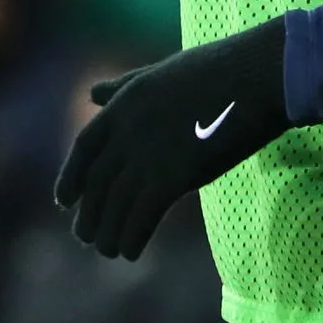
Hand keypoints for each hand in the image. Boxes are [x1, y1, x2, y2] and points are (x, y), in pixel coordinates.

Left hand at [54, 16, 290, 259]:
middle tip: (86, 237)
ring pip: (116, 204)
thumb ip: (125, 86)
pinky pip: (142, 216)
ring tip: (109, 251)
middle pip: (97, 182)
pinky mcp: (173, 176)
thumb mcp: (163, 71)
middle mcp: (129, 129)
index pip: (84, 147)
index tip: (64, 201)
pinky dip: (133, 237)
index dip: (70, 177)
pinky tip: (132, 252)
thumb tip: (92, 93)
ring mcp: (150, 153)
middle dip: (89, 213)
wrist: (259, 76)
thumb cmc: (221, 69)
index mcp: (126, 101)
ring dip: (108, 233)